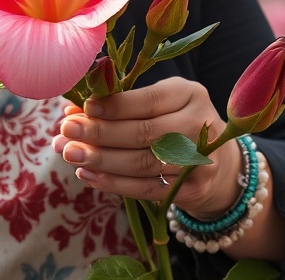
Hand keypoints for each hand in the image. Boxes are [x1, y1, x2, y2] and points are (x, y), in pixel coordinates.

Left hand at [53, 76, 242, 218]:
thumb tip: (72, 110)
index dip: (115, 105)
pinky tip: (88, 175)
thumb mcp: (159, 103)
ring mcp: (200, 160)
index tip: (84, 108)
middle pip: (143, 132)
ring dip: (100, 160)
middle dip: (99, 133)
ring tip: (70, 154)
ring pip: (142, 163)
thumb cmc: (175, 122)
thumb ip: (120, 104)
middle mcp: (199, 125)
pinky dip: (113, 183)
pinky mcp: (193, 190)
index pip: (149, 99)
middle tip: (65, 132)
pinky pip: (146, 189)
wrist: (219, 163)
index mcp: (189, 94)